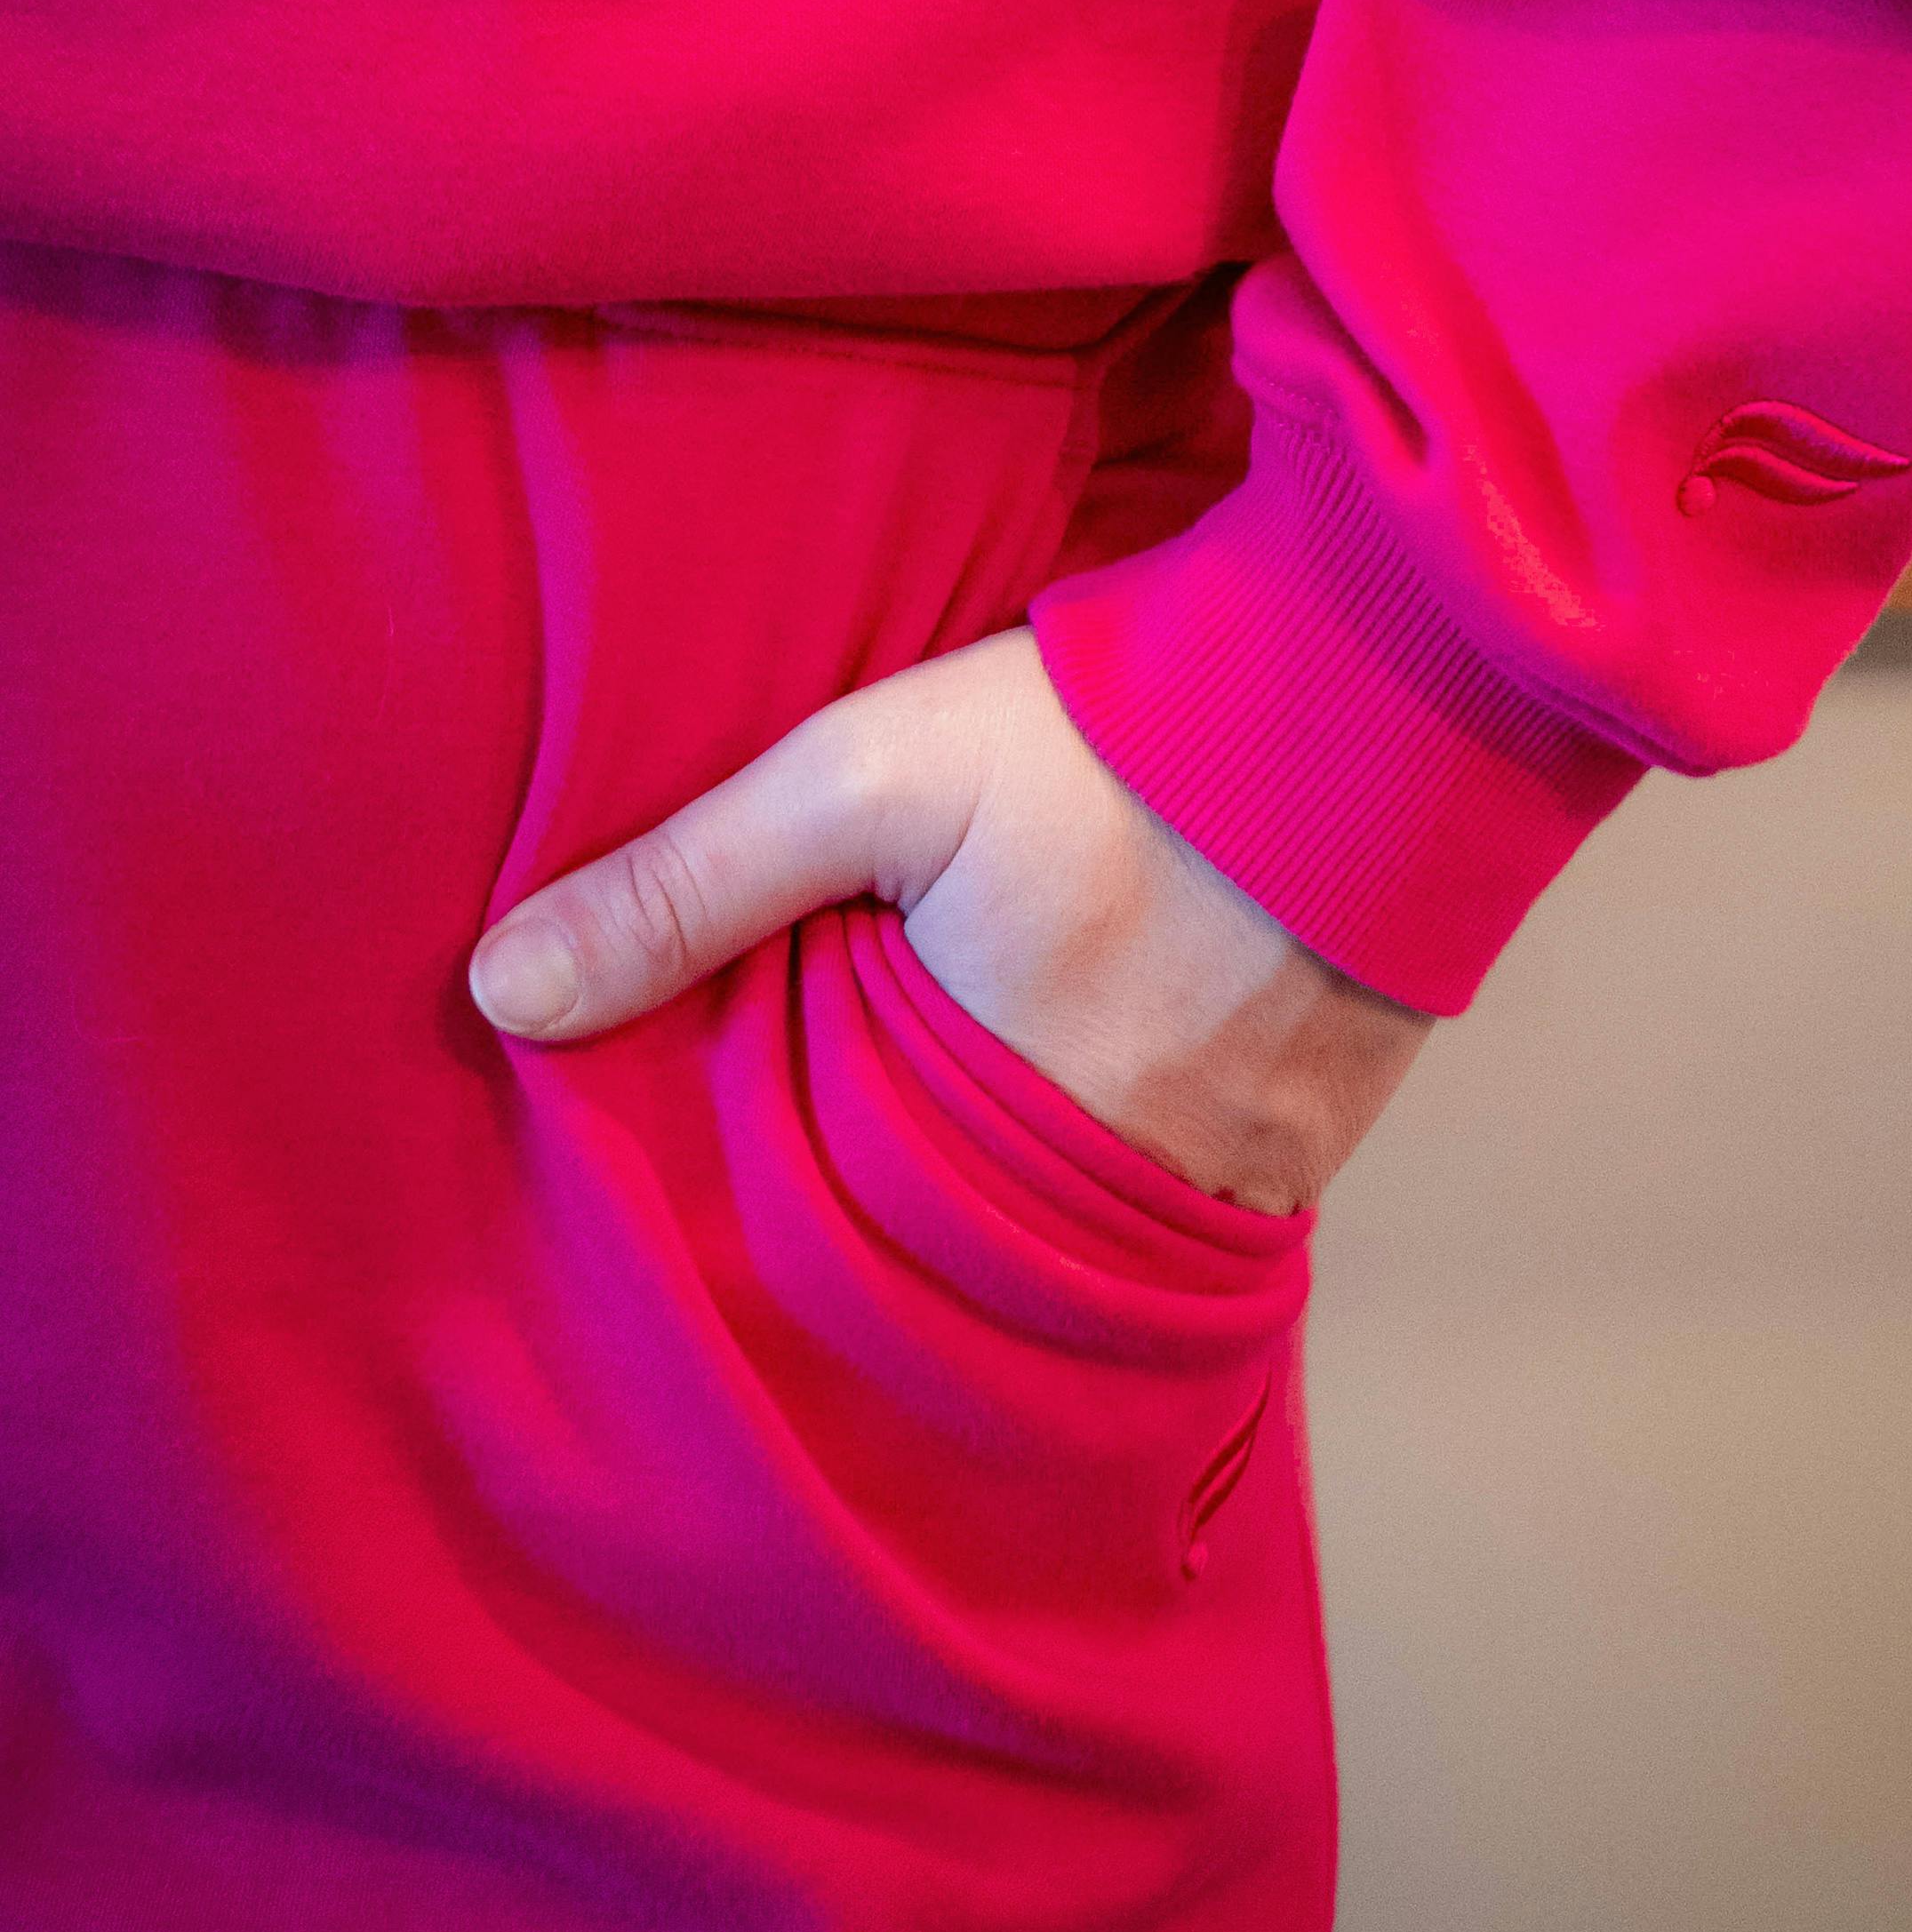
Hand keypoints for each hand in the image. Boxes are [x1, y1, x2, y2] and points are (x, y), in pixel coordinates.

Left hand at [465, 626, 1431, 1215]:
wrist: (1390, 674)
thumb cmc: (1125, 724)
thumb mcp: (874, 767)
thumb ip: (692, 878)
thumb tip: (500, 994)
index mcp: (1008, 1115)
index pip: (863, 1241)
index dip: (800, 1227)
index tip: (743, 1212)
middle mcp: (1141, 1179)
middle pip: (990, 1257)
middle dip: (923, 1228)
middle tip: (862, 1184)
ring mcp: (1253, 1169)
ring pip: (1107, 1237)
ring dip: (1043, 1206)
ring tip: (979, 1151)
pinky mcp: (1330, 1133)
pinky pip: (1212, 1200)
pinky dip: (1151, 1167)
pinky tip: (1112, 1103)